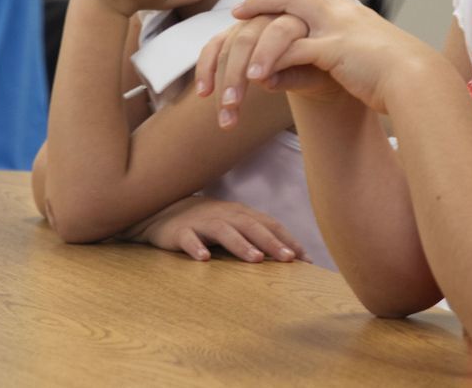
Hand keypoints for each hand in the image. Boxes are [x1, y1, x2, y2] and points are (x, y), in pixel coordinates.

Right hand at [124, 195, 305, 263]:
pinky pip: (188, 239)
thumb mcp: (235, 226)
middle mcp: (225, 215)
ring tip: (255, 260)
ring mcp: (202, 222)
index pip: (269, 225)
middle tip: (288, 259)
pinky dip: (196, 247)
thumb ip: (259, 238)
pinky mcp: (180, 232)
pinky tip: (203, 259)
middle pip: (251, 226)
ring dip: (241, 245)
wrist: (165, 211)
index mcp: (241, 214)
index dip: (288, 240)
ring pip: (224, 231)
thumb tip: (292, 258)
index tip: (306, 260)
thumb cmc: (209, 224)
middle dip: (271, 242)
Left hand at [197, 0, 437, 125]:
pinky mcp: (335, 51)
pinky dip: (273, 62)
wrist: (421, 80)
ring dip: (260, 41)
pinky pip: (294, 51)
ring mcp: (338, 29)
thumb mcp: (370, 54)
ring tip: (240, 54)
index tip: (257, 2)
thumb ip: (349, 49)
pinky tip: (258, 76)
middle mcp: (342, 12)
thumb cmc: (401, 73)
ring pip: (286, 24)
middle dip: (263, 0)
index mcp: (349, 10)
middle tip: (237, 11)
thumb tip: (336, 56)